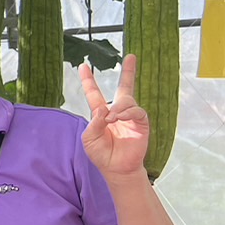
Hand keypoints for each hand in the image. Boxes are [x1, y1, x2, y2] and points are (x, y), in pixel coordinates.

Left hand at [79, 55, 150, 178]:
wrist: (116, 168)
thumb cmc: (101, 154)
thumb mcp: (89, 138)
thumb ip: (94, 123)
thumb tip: (103, 109)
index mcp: (101, 114)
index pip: (94, 93)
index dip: (89, 80)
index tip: (83, 66)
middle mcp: (117, 111)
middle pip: (124, 87)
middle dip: (128, 71)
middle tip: (130, 56)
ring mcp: (130, 117)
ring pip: (127, 100)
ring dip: (118, 107)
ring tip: (111, 118)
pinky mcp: (141, 124)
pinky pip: (137, 111)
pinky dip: (127, 113)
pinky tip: (119, 118)